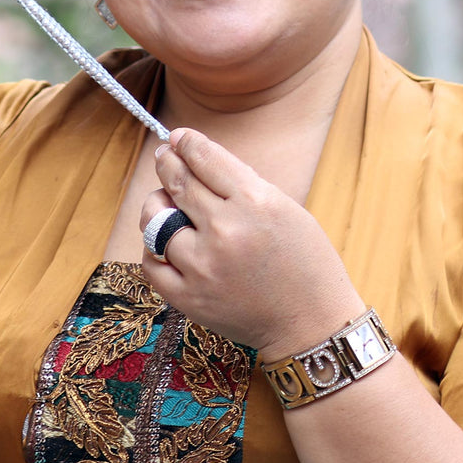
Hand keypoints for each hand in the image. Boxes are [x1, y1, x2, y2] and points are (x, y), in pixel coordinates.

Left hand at [140, 128, 363, 358]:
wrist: (311, 324)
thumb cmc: (304, 262)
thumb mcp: (285, 208)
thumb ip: (240, 183)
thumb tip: (198, 156)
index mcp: (254, 202)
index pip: (205, 158)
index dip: (186, 142)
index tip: (178, 138)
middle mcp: (224, 231)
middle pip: (177, 181)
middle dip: (167, 162)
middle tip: (165, 156)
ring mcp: (203, 266)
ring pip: (155, 220)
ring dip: (157, 204)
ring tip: (165, 202)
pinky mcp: (189, 298)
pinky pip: (151, 262)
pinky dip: (154, 248)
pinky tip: (166, 242)